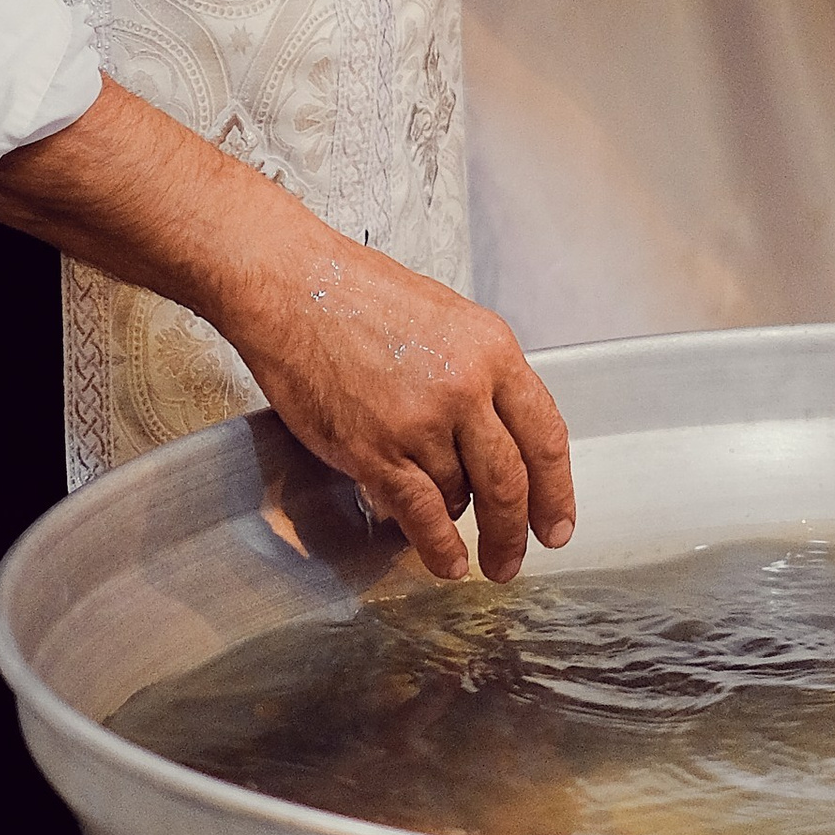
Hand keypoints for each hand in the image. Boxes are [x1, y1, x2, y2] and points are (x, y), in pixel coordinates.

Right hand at [0, 79, 573, 581]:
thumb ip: (456, 363)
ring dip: (481, 542)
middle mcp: (467, 376)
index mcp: (486, 338)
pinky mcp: (372, 444)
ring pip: (474, 498)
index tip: (567, 514)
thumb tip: (479, 411)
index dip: (562, 477)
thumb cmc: (335, 286)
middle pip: (522, 470)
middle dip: (532, 522)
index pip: (548, 421)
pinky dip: (428, 546)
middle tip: (533, 556)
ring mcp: (423, 415)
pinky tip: (428, 565)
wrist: (267, 264)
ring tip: (479, 570)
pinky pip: (416, 513)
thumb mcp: (420, 311)